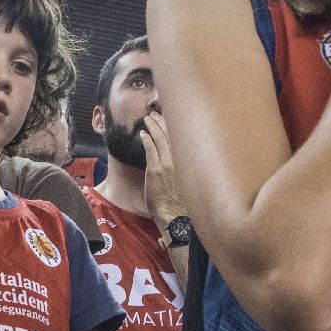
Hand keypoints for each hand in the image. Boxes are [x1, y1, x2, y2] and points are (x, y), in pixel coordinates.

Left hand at [140, 112, 185, 229]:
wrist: (175, 216)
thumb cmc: (182, 204)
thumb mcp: (188, 184)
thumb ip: (183, 170)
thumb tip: (178, 164)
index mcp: (187, 162)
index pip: (181, 139)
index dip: (174, 127)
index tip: (169, 120)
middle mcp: (179, 160)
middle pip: (171, 135)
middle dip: (162, 122)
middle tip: (155, 114)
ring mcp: (167, 164)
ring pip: (160, 139)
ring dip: (153, 127)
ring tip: (148, 119)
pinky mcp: (156, 170)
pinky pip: (151, 149)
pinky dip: (147, 139)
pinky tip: (143, 134)